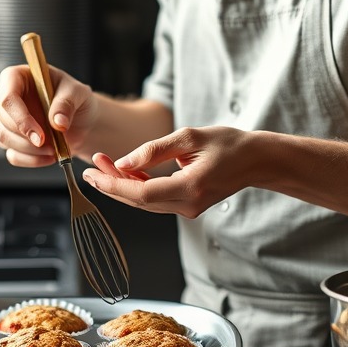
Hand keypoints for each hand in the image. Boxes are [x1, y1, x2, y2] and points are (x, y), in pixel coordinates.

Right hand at [0, 63, 97, 167]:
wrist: (82, 119)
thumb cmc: (76, 98)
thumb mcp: (78, 93)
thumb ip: (67, 103)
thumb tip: (57, 122)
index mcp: (17, 77)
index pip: (7, 97)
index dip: (20, 118)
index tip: (40, 136)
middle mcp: (5, 97)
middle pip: (0, 119)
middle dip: (25, 137)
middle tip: (51, 146)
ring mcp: (5, 120)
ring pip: (3, 138)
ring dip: (30, 150)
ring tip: (55, 149)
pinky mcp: (11, 140)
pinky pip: (12, 155)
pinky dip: (32, 160)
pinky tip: (50, 157)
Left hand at [82, 125, 254, 217]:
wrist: (256, 161)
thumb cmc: (227, 143)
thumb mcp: (189, 137)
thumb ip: (154, 150)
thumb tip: (122, 162)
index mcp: (191, 187)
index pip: (142, 193)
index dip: (114, 185)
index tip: (93, 173)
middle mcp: (189, 205)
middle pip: (139, 201)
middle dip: (112, 184)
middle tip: (91, 165)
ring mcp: (189, 209)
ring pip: (145, 202)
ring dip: (122, 185)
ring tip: (102, 163)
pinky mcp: (188, 207)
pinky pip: (156, 200)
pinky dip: (137, 187)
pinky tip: (125, 171)